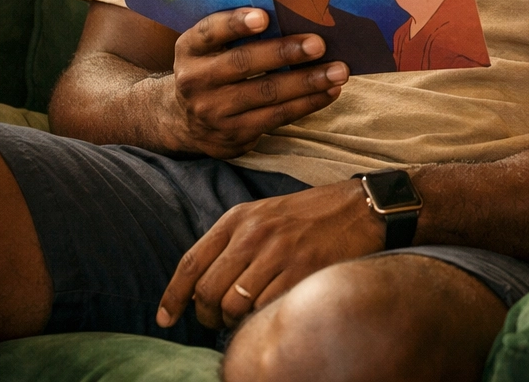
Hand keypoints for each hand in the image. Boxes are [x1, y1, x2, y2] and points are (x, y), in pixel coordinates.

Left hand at [156, 179, 385, 330]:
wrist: (362, 207)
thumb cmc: (311, 215)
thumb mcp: (264, 214)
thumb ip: (232, 243)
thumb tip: (202, 287)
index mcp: (239, 218)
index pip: (190, 263)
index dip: (172, 297)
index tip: (166, 319)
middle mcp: (253, 234)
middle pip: (207, 290)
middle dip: (206, 315)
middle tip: (218, 321)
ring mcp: (277, 252)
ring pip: (233, 305)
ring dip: (234, 321)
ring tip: (245, 318)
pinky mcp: (301, 269)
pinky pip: (265, 308)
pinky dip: (262, 318)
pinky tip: (270, 311)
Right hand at [166, 8, 348, 157]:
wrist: (186, 123)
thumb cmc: (213, 69)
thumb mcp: (210, 48)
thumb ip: (237, 31)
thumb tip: (294, 11)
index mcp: (190, 49)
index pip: (209, 31)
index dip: (235, 24)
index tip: (263, 17)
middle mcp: (196, 80)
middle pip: (243, 63)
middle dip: (285, 53)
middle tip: (319, 44)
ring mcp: (214, 110)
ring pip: (266, 93)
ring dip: (307, 82)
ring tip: (339, 71)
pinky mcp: (234, 133)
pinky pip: (277, 117)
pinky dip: (308, 103)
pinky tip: (330, 91)